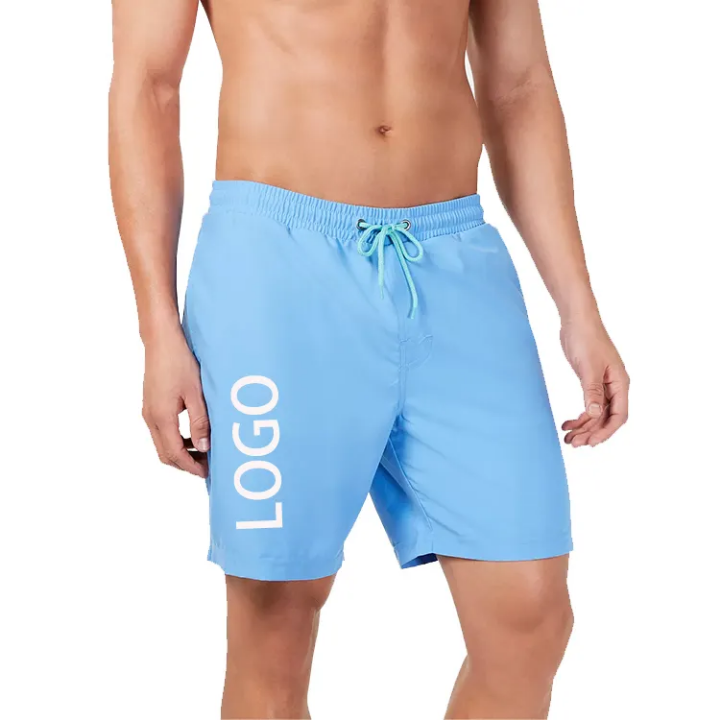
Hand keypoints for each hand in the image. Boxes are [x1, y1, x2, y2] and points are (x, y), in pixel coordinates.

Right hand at [142, 327, 209, 476]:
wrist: (161, 341)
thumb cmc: (180, 362)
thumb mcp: (196, 393)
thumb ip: (200, 422)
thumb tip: (203, 448)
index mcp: (162, 417)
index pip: (175, 454)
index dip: (191, 467)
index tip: (207, 474)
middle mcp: (151, 418)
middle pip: (166, 454)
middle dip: (186, 464)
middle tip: (207, 466)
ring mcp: (148, 412)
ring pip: (163, 444)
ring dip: (181, 452)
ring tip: (204, 451)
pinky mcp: (151, 405)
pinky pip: (162, 432)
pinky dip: (176, 440)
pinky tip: (193, 434)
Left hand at [560, 315, 628, 447]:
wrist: (576, 320)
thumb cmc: (585, 339)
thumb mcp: (588, 367)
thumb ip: (592, 392)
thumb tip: (595, 415)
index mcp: (620, 383)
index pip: (619, 416)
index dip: (606, 432)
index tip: (590, 443)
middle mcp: (615, 386)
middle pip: (606, 418)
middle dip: (591, 432)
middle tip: (573, 443)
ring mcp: (603, 384)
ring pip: (596, 413)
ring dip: (583, 426)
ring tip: (567, 438)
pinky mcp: (591, 381)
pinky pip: (589, 404)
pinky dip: (579, 415)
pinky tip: (566, 423)